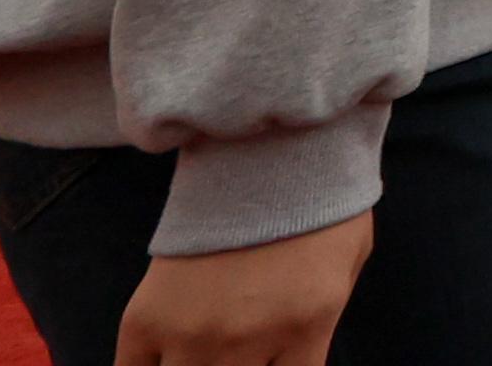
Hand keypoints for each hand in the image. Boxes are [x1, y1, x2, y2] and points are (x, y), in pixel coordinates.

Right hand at [116, 214, 371, 365]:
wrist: (265, 147)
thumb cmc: (319, 204)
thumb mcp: (346, 266)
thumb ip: (320, 327)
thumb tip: (288, 363)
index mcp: (305, 328)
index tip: (271, 361)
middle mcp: (246, 340)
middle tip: (235, 354)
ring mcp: (191, 333)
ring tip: (203, 352)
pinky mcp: (144, 320)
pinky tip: (165, 357)